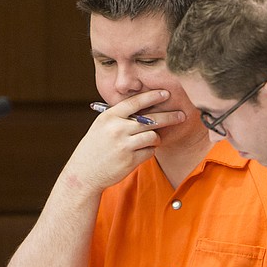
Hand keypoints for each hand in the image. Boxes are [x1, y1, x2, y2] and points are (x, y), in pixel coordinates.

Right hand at [63, 90, 184, 192]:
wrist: (84, 173)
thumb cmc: (94, 147)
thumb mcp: (101, 126)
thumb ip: (120, 117)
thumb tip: (146, 108)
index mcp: (109, 117)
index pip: (135, 102)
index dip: (153, 96)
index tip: (166, 93)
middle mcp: (117, 129)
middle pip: (151, 119)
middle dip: (170, 117)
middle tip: (182, 115)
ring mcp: (124, 145)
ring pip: (153, 136)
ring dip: (157, 138)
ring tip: (153, 139)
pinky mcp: (130, 160)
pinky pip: (150, 151)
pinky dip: (149, 151)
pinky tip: (141, 151)